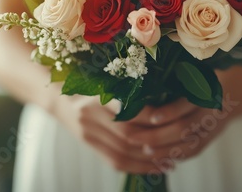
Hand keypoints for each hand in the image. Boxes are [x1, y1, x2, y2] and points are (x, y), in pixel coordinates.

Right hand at [52, 90, 235, 173]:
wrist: (58, 95)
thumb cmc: (90, 79)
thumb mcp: (108, 74)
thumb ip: (130, 83)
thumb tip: (168, 89)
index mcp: (97, 92)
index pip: (128, 108)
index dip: (153, 116)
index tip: (175, 116)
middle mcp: (90, 115)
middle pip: (129, 134)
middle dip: (159, 139)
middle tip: (184, 138)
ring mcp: (88, 133)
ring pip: (125, 152)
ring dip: (153, 157)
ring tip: (176, 156)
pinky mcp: (90, 145)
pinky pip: (116, 162)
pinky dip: (141, 167)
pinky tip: (159, 166)